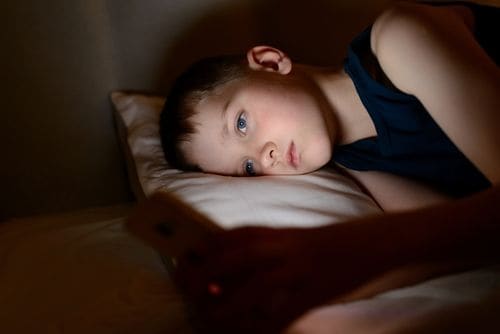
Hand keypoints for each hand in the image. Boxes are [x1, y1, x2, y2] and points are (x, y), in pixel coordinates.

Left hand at [174, 224, 380, 333]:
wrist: (366, 244)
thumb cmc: (321, 243)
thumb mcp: (286, 238)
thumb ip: (257, 249)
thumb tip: (220, 273)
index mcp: (276, 232)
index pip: (230, 236)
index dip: (202, 249)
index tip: (183, 260)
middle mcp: (283, 248)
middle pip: (234, 258)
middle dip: (203, 274)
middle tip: (186, 288)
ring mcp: (298, 272)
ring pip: (253, 290)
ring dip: (225, 306)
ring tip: (208, 315)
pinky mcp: (313, 295)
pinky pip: (280, 316)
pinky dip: (259, 328)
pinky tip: (247, 332)